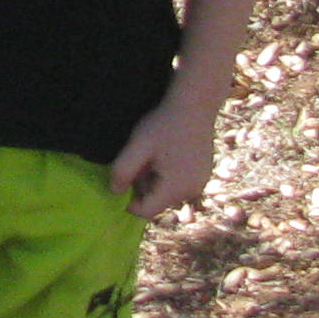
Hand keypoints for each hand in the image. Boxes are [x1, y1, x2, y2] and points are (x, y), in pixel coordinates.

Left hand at [108, 100, 217, 220]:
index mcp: (175, 188)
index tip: (124, 180)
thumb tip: (115, 192)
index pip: (146, 212)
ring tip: (155, 156)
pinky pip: (179, 185)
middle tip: (142, 161)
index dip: (129, 201)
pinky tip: (167, 155)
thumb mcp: (138, 146)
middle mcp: (191, 192)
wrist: (195, 106)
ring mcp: (200, 184)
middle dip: (143, 187)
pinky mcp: (203, 175)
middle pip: (157, 203)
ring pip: (167, 194)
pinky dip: (168, 176)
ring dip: (155, 181)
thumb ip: (123, 170)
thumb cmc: (164, 124)